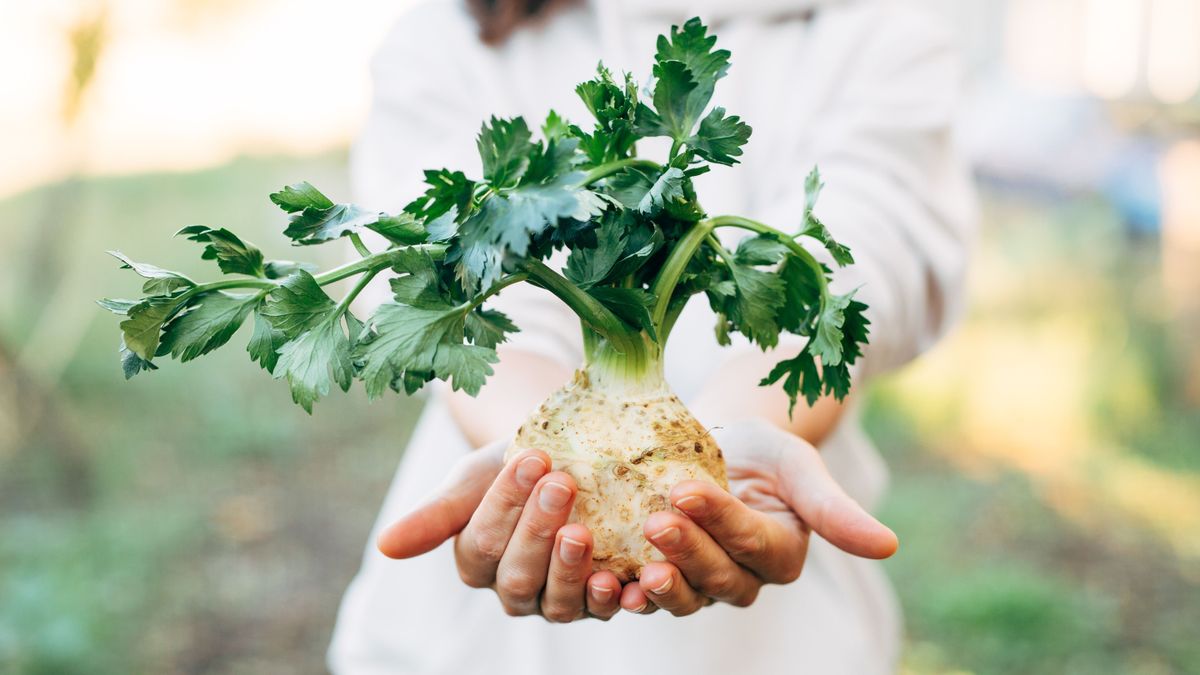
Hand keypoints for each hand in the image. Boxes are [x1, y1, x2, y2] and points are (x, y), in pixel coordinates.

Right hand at [375, 441, 622, 621]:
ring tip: (583, 531)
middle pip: (518, 575)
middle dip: (538, 529)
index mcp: (476, 564)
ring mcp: (556, 602)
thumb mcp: (473, 479)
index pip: (483, 542)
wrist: (568, 459)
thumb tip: (383, 546)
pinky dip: (612, 598)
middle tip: (561, 483)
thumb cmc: (513, 466)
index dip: (506, 504)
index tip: (529, 458)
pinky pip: (604, 610)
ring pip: (557, 602)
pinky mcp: (598, 603)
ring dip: (570, 569)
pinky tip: (621, 578)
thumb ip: (435, 514)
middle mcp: (513, 591)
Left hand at [617, 418, 897, 615]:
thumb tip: (890, 546)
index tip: (688, 490)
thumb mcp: (798, 466)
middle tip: (653, 522)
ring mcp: (700, 584)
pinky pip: (645, 596)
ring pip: (683, 597)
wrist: (716, 445)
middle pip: (718, 578)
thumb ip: (834, 508)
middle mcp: (743, 577)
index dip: (722, 521)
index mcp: (781, 553)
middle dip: (686, 553)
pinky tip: (601, 579)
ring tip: (627, 567)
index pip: (752, 542)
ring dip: (656, 585)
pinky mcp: (661, 579)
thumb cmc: (764, 449)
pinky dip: (624, 593)